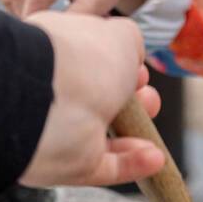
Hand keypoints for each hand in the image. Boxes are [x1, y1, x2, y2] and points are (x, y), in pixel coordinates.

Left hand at [19, 12, 163, 187]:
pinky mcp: (70, 163)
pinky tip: (154, 157)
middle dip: (131, 97)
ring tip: (151, 124)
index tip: (139, 65)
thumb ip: (130, 42)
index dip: (118, 60)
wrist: (48, 100)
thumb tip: (133, 57)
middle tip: (146, 94)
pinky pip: (106, 166)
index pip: (88, 55)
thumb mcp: (121, 35)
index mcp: (59, 49)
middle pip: (99, 97)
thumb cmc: (82, 58)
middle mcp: (57, 88)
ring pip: (103, 134)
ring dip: (134, 132)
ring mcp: (61, 128)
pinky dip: (132, 163)